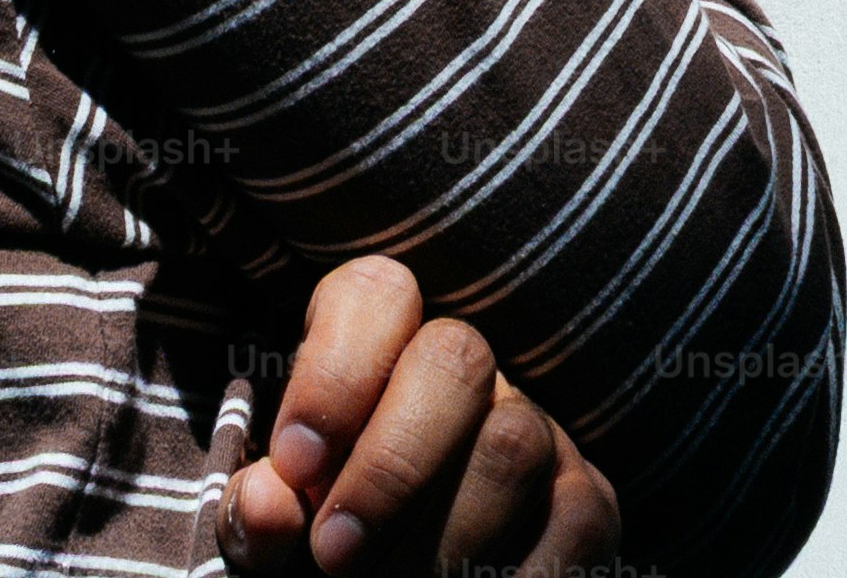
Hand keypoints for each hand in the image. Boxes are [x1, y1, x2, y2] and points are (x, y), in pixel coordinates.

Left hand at [219, 255, 619, 577]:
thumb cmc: (324, 553)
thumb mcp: (277, 536)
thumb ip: (260, 516)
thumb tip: (269, 503)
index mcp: (381, 346)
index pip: (376, 294)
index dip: (334, 373)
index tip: (295, 467)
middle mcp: (468, 372)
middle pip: (457, 359)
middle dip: (390, 466)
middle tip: (335, 556)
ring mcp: (539, 430)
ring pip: (513, 443)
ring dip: (442, 538)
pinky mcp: (587, 500)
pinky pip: (576, 519)